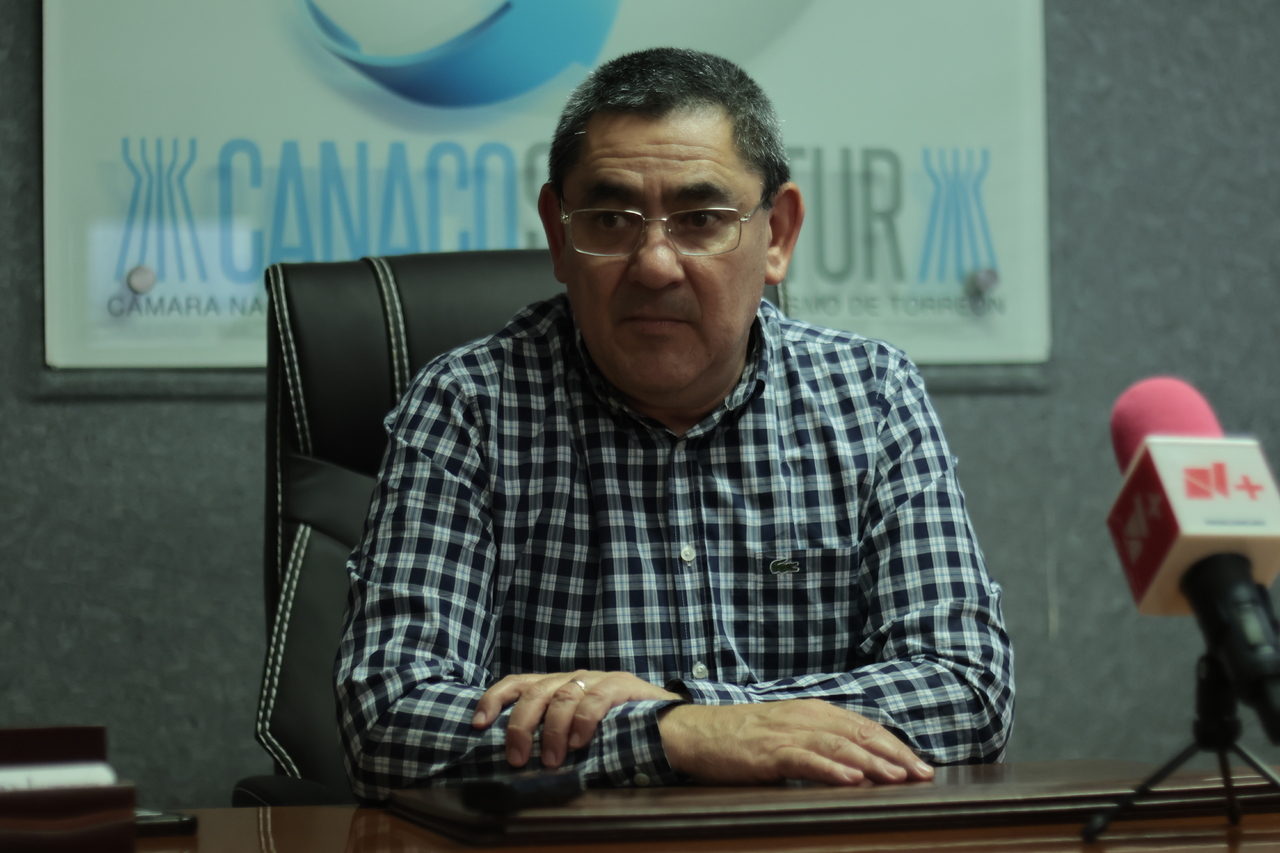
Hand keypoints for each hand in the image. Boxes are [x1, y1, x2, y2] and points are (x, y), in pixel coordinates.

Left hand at [472, 671, 682, 768]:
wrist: (673, 729)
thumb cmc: (623, 737)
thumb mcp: (579, 735)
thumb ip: (554, 737)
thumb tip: (517, 761)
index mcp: (561, 686)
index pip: (518, 683)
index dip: (494, 700)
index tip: (477, 723)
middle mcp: (576, 678)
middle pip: (535, 692)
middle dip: (520, 726)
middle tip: (517, 759)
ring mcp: (600, 679)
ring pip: (562, 695)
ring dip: (551, 731)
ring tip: (551, 760)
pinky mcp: (623, 684)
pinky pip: (595, 698)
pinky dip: (582, 721)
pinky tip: (579, 743)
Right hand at [658, 699, 933, 785]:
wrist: (695, 731)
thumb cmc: (741, 736)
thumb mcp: (787, 732)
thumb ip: (819, 740)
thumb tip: (857, 761)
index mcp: (813, 711)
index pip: (864, 727)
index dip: (895, 745)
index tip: (920, 764)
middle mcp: (805, 717)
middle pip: (859, 734)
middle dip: (894, 754)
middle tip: (922, 774)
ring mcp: (787, 733)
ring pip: (838, 746)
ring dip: (871, 763)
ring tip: (897, 777)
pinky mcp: (768, 752)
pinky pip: (805, 760)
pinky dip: (831, 769)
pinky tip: (850, 780)